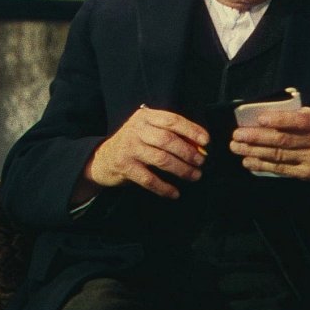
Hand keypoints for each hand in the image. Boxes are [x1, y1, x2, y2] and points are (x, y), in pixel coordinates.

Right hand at [81, 107, 208, 200]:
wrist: (103, 159)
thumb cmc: (134, 144)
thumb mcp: (148, 131)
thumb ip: (170, 134)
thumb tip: (198, 146)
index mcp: (145, 117)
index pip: (172, 120)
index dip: (191, 130)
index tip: (206, 141)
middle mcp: (136, 130)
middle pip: (168, 140)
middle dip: (188, 152)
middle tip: (201, 162)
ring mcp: (129, 148)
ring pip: (161, 159)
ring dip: (181, 169)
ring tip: (194, 176)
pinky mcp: (124, 166)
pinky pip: (149, 179)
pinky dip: (164, 187)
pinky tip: (174, 193)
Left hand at [230, 107, 309, 209]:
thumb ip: (304, 113)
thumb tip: (273, 113)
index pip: (300, 120)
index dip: (279, 120)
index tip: (259, 119)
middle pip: (284, 139)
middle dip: (257, 137)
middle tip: (238, 134)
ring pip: (279, 155)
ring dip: (254, 151)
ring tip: (237, 147)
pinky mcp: (307, 174)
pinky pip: (281, 169)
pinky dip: (262, 165)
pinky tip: (248, 161)